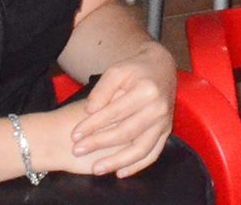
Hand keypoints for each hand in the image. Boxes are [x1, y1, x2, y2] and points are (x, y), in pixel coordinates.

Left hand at [65, 45, 175, 176]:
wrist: (162, 67)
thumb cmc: (135, 69)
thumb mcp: (117, 71)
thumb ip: (102, 90)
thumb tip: (90, 111)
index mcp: (147, 91)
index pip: (114, 112)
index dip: (92, 125)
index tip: (74, 135)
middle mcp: (159, 108)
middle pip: (126, 132)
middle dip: (99, 143)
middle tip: (77, 151)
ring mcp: (165, 122)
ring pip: (141, 148)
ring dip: (117, 161)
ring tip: (96, 169)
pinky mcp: (166, 131)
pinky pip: (153, 153)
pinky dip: (137, 166)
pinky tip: (120, 173)